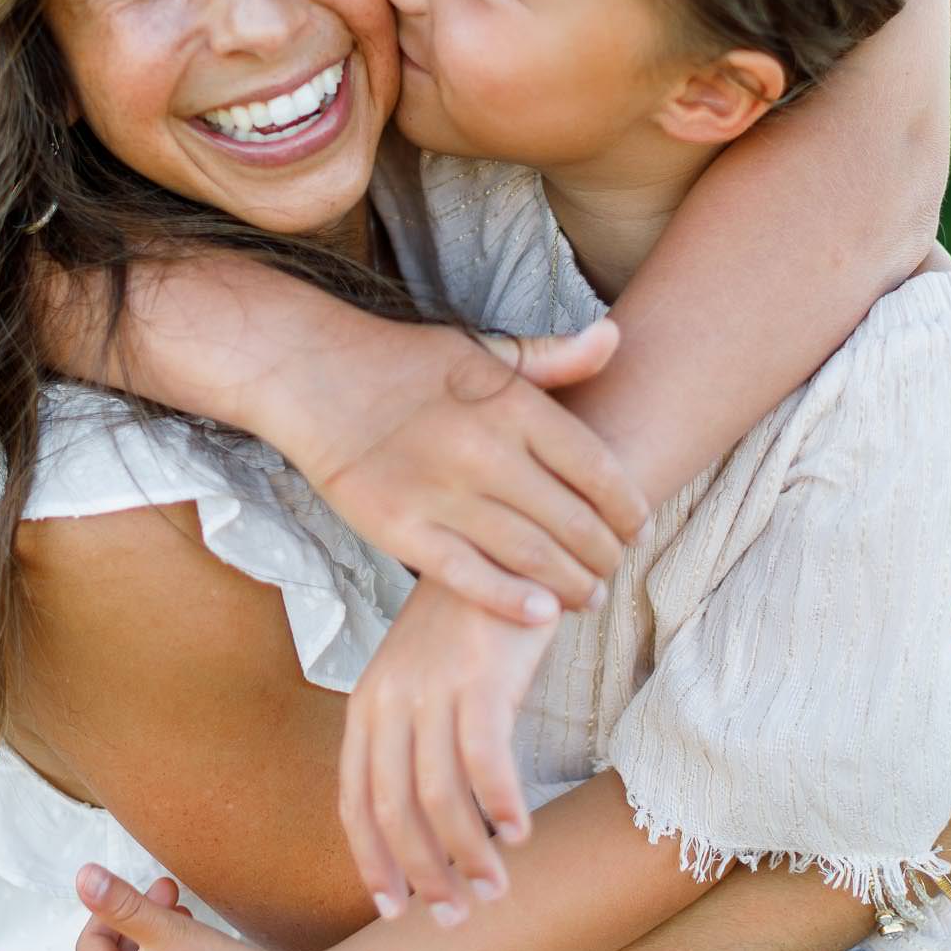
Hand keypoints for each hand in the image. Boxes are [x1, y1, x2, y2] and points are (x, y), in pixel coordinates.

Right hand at [283, 316, 646, 623]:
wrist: (313, 376)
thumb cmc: (406, 365)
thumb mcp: (484, 350)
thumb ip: (553, 356)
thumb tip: (616, 336)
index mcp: (510, 404)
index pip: (596, 468)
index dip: (628, 507)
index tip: (636, 524)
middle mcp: (483, 450)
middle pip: (572, 522)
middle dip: (606, 554)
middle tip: (613, 566)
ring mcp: (440, 494)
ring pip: (531, 557)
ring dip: (572, 585)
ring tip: (588, 595)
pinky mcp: (401, 530)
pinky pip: (469, 577)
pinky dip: (512, 602)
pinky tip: (541, 614)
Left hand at [340, 580, 557, 923]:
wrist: (507, 550)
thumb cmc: (470, 627)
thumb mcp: (424, 681)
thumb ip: (416, 742)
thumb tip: (432, 827)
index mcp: (368, 705)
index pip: (356, 801)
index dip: (374, 862)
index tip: (395, 912)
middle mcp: (389, 699)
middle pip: (394, 810)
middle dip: (423, 874)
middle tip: (457, 917)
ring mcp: (432, 687)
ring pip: (438, 795)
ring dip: (468, 853)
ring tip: (496, 889)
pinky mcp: (479, 676)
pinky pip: (484, 758)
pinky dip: (501, 804)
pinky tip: (522, 832)